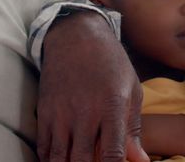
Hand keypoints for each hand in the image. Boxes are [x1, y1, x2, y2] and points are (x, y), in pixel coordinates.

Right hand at [37, 11, 148, 161]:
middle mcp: (85, 112)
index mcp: (112, 106)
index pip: (113, 154)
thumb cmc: (110, 62)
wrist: (76, 36)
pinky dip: (51, 159)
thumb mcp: (131, 89)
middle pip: (83, 161)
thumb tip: (140, 161)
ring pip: (59, 158)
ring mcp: (62, 112)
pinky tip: (60, 160)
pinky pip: (44, 147)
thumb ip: (133, 129)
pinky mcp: (45, 111)